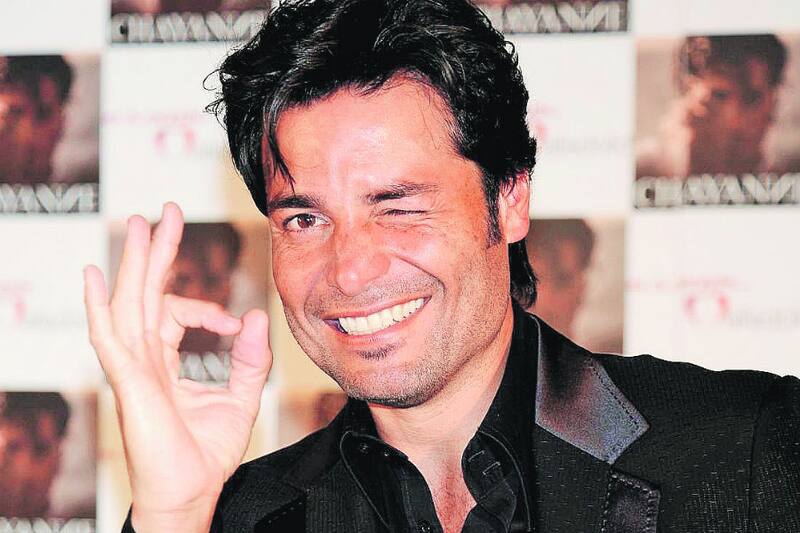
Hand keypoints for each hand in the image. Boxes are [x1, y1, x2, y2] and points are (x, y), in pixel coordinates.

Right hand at [84, 203, 271, 531]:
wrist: (191, 494)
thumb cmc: (207, 453)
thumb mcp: (240, 398)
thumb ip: (250, 359)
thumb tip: (253, 316)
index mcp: (165, 361)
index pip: (174, 314)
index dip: (205, 309)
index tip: (233, 324)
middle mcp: (145, 359)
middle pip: (146, 293)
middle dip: (158, 252)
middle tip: (167, 211)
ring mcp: (133, 369)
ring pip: (130, 304)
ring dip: (134, 264)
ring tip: (140, 224)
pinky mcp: (129, 382)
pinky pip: (109, 338)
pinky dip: (99, 306)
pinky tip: (95, 274)